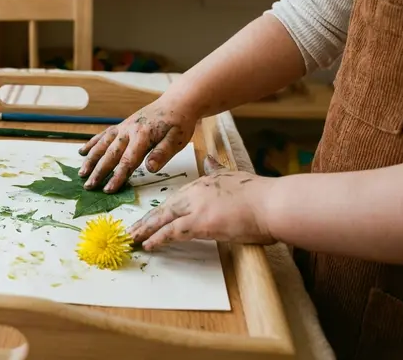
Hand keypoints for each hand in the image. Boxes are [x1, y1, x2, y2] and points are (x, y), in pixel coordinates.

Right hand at [78, 98, 196, 192]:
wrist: (177, 102)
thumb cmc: (179, 123)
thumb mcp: (177, 140)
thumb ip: (162, 153)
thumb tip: (150, 168)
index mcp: (143, 136)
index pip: (128, 160)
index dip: (117, 176)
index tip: (108, 190)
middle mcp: (129, 131)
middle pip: (111, 154)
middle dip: (98, 171)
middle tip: (89, 186)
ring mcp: (123, 127)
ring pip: (103, 144)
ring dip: (91, 159)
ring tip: (81, 173)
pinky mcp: (122, 125)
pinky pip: (104, 135)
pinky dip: (92, 143)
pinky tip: (82, 151)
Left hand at [127, 156, 276, 249]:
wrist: (272, 203)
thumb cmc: (258, 194)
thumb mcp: (232, 174)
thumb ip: (216, 168)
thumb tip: (208, 159)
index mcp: (201, 184)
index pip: (174, 200)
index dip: (159, 212)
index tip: (147, 219)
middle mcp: (194, 193)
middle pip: (163, 209)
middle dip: (145, 221)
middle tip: (130, 231)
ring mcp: (197, 207)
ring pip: (163, 220)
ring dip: (145, 231)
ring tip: (132, 240)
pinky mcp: (202, 223)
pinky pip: (173, 232)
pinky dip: (158, 238)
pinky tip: (148, 244)